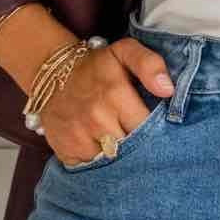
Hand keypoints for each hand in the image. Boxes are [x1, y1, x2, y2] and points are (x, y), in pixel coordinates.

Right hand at [39, 37, 174, 166]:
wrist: (51, 74)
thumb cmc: (96, 66)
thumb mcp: (124, 51)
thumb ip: (150, 64)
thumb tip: (168, 90)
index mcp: (115, 94)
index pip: (148, 127)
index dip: (155, 130)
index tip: (156, 126)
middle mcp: (97, 119)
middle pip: (133, 148)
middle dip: (140, 145)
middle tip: (139, 135)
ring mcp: (78, 137)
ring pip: (114, 161)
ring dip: (120, 155)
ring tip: (120, 139)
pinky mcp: (65, 151)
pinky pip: (93, 168)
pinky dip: (99, 162)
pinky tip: (100, 146)